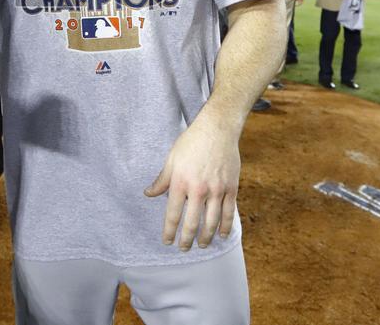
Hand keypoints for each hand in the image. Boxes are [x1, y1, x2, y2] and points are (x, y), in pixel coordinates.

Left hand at [144, 111, 240, 250]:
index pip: (172, 214)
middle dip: (187, 239)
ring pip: (211, 222)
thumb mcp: (171, 159)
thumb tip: (148, 194)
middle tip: (183, 248)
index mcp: (180, 182)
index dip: (169, 231)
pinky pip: (228, 213)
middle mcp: (198, 189)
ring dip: (206, 237)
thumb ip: (161, 180)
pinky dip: (225, 226)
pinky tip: (221, 235)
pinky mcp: (231, 188)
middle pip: (192, 223)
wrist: (217, 130)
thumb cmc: (191, 143)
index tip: (167, 242)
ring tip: (201, 245)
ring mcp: (217, 190)